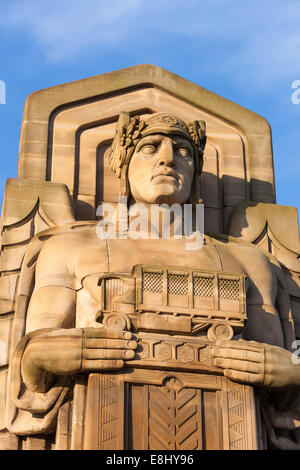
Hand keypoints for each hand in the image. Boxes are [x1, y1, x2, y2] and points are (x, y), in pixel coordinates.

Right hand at [21, 327, 136, 391]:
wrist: (36, 354)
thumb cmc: (54, 345)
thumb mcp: (69, 336)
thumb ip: (82, 336)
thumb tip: (98, 336)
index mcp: (80, 332)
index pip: (102, 332)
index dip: (117, 334)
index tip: (129, 334)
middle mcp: (81, 341)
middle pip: (106, 342)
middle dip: (122, 343)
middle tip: (136, 344)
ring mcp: (79, 353)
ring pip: (104, 352)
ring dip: (120, 353)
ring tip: (132, 355)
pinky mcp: (76, 365)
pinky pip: (96, 364)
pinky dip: (110, 364)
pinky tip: (120, 364)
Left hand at [211, 339, 299, 388]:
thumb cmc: (285, 361)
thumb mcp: (272, 349)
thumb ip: (256, 346)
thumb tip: (240, 341)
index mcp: (264, 349)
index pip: (243, 345)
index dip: (229, 344)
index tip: (217, 343)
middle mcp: (264, 357)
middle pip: (241, 354)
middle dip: (225, 352)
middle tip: (212, 351)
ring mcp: (265, 369)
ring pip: (243, 364)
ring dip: (227, 363)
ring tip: (215, 361)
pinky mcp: (266, 381)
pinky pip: (249, 378)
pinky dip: (237, 375)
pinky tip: (226, 373)